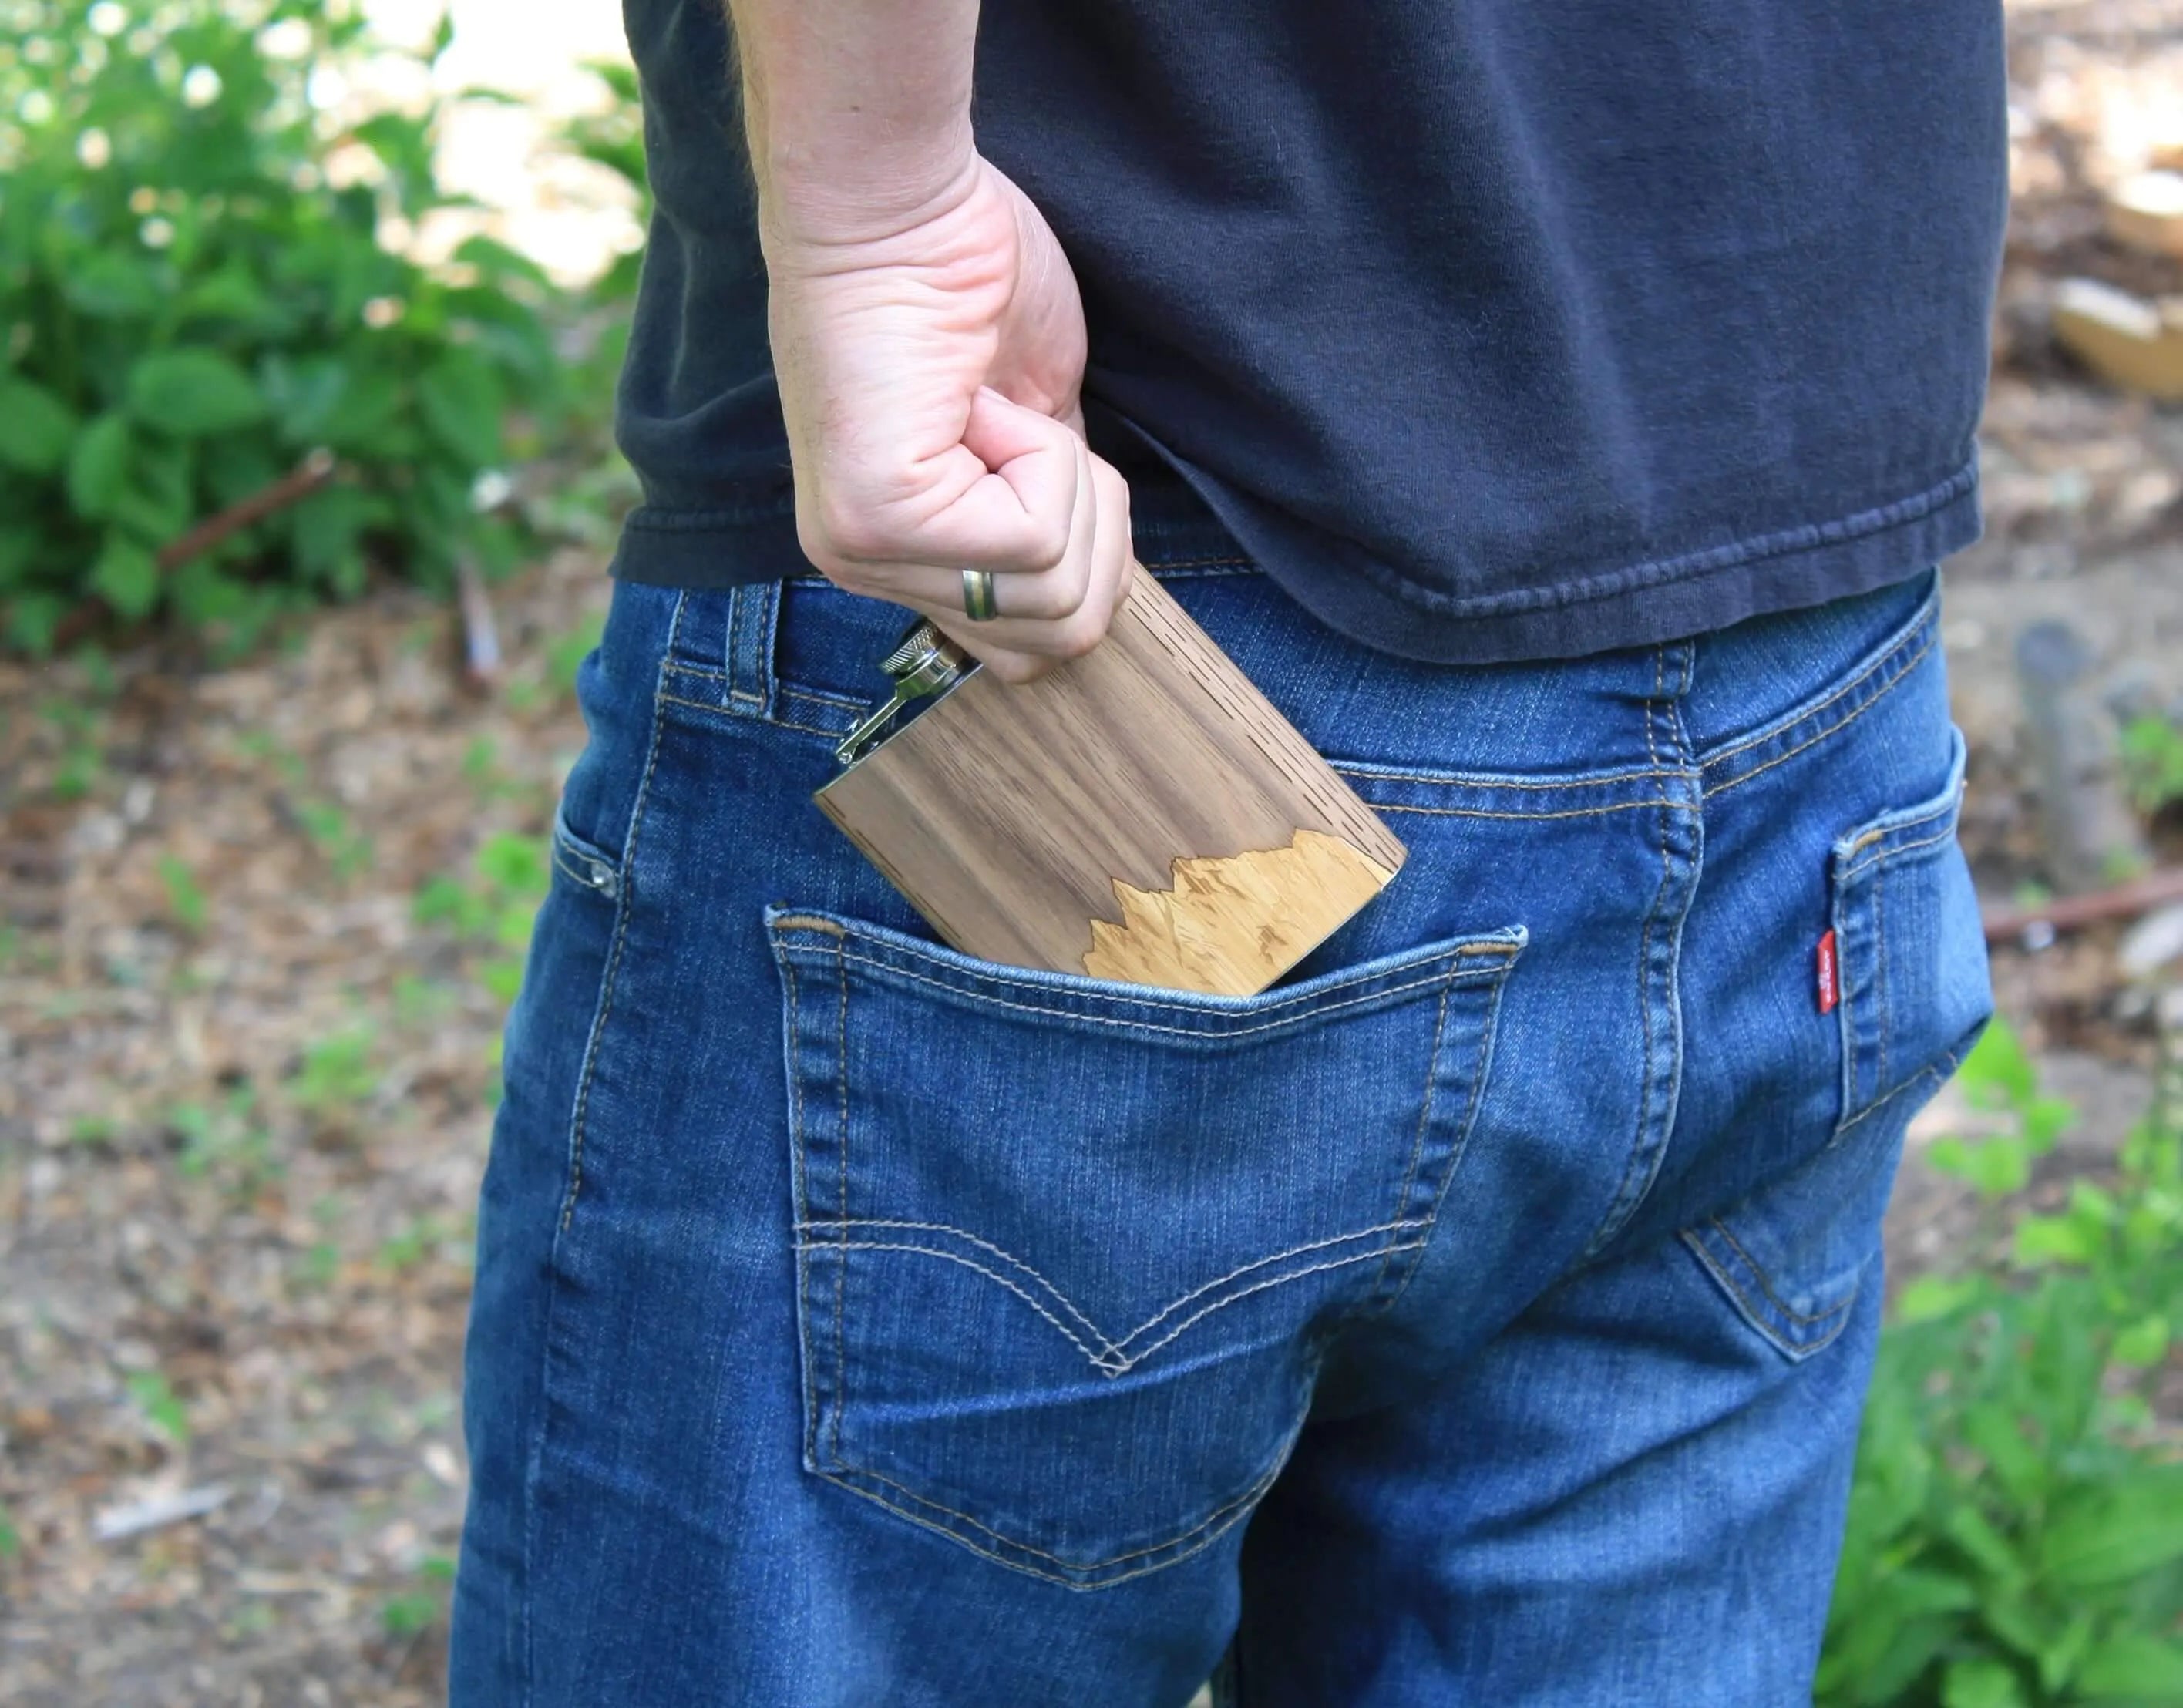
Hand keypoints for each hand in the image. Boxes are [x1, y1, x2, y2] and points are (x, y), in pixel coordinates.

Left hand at [763, 156, 1132, 682]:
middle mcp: (867, 571)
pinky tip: (982, 396)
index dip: (1089, 557)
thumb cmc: (964, 277)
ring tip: (998, 406)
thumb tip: (1104, 569)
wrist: (901, 196)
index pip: (1035, 648)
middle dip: (1093, 530)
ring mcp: (866, 554)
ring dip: (1066, 482)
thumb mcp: (1037, 423)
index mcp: (898, 558)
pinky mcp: (881, 519)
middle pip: (1061, 638)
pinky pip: (1035, 535)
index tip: (1051, 455)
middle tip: (1034, 432)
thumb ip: (1051, 509)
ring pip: (1055, 595)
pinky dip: (1044, 452)